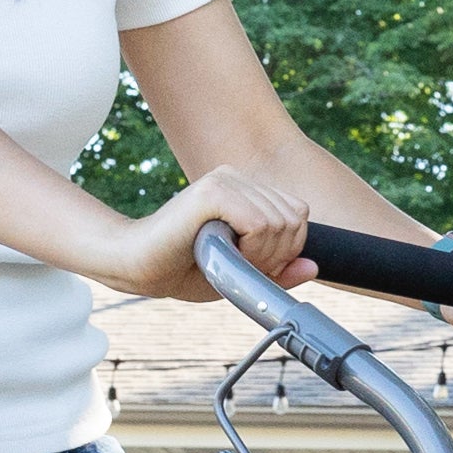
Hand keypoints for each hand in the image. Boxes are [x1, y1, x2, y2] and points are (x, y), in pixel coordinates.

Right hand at [112, 170, 316, 304]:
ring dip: (259, 255)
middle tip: (237, 263)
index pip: (298, 215)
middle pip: (295, 220)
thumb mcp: (243, 274)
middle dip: (275, 255)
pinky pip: (260, 223)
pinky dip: (249, 248)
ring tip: (224, 257)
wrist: (139, 267)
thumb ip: (278, 270)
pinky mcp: (213, 191)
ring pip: (280, 223)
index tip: (252, 263)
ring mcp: (225, 180)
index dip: (285, 249)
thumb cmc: (185, 269)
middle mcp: (238, 178)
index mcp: (247, 190)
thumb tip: (314, 267)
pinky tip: (221, 251)